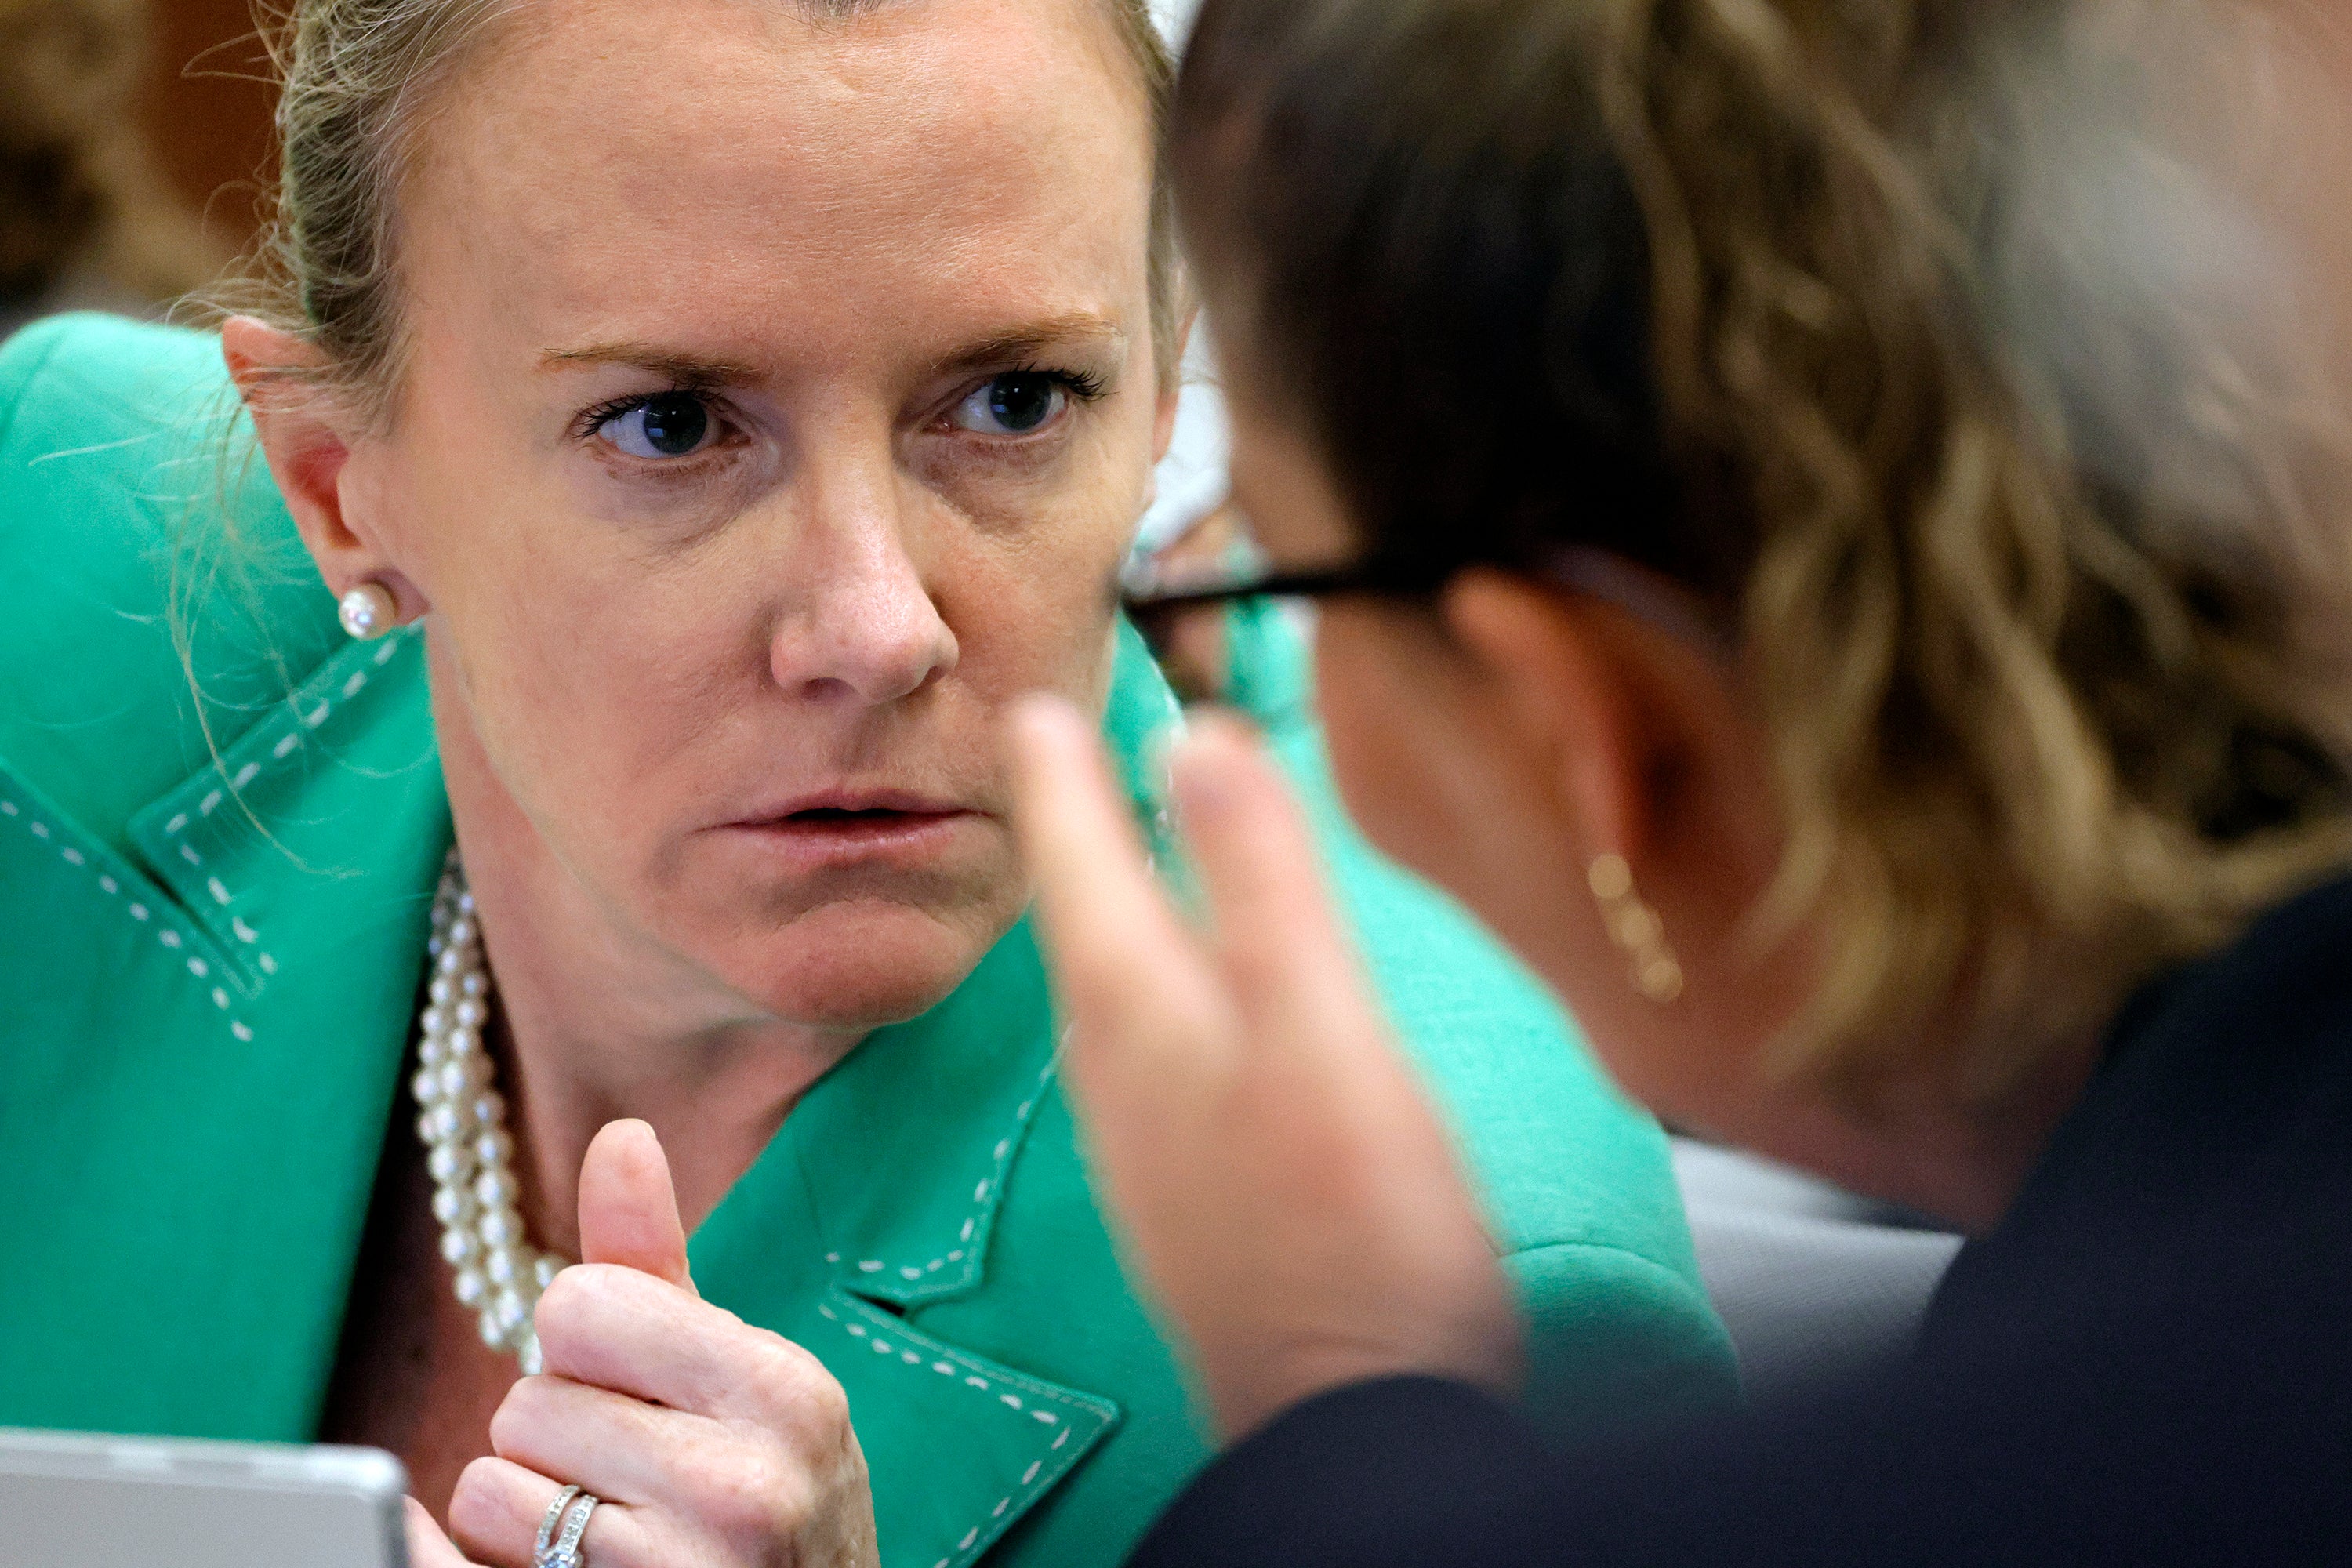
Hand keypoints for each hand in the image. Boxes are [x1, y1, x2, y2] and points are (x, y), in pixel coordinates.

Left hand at [406, 1120, 878, 1567]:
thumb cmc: (764, 1498)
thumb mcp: (738, 1378)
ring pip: (492, 1486)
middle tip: (631, 1478)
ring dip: (530, 1509)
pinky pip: (469, 1555)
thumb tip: (621, 1136)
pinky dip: (492, 1561)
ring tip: (612, 1533)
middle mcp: (747, 1485)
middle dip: (558, 1433)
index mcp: (782, 1389)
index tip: (647, 1395)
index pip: (582, 1304)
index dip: (589, 1347)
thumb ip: (658, 1262)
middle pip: (530, 1397)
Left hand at [1007, 695, 1521, 1441]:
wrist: (1350, 1418)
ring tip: (1115, 856)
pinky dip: (1155, 984)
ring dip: (1109, 907)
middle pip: (1080, 923)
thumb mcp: (1316, 1020)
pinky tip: (1184, 1005)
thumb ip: (1259, 878)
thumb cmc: (1348, 1220)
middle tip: (1063, 758)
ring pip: (1109, 989)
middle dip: (1071, 832)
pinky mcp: (1194, 1194)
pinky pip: (1150, 1049)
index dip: (1062, 778)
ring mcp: (1150, 1144)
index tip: (1032, 708)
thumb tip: (1196, 734)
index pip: (1080, 863)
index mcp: (1140, 1013)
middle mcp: (1121, 1073)